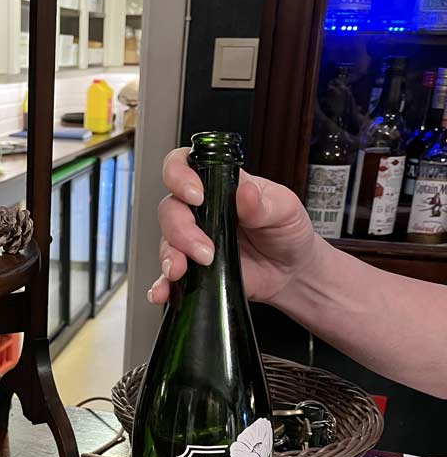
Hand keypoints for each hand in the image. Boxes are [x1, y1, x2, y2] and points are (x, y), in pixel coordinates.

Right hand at [150, 148, 320, 305]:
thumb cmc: (287, 231)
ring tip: (182, 271)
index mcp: (220, 185)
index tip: (196, 196)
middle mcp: (202, 210)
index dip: (179, 176)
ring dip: (170, 256)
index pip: (184, 166)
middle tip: (204, 250)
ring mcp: (195, 239)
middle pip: (171, 208)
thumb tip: (246, 192)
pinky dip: (163, 284)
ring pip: (166, 241)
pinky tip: (163, 290)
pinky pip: (168, 276)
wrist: (292, 271)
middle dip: (180, 229)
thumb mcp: (285, 210)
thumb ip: (264, 203)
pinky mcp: (194, 269)